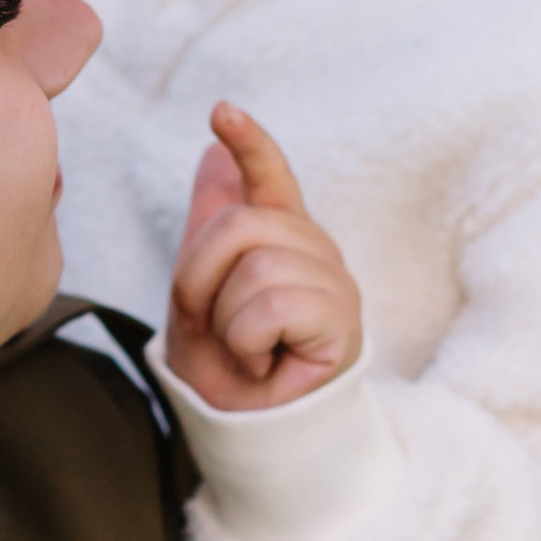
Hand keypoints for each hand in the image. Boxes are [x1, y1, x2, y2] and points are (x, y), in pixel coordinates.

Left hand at [165, 102, 363, 410]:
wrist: (243, 428)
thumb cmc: (225, 363)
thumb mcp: (200, 288)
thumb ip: (212, 222)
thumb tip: (212, 152)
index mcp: (282, 236)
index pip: (271, 176)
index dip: (250, 143)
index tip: (220, 112)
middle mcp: (315, 249)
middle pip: (239, 227)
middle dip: (199, 280)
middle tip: (211, 324)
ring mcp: (334, 284)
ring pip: (255, 269)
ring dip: (226, 321)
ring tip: (244, 349)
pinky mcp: (341, 322)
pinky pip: (273, 306)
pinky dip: (249, 342)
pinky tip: (264, 362)